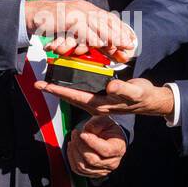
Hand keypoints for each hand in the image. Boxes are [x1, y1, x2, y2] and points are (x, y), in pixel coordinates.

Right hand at [25, 0, 135, 61]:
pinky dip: (92, 38)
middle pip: (106, 20)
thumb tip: (101, 45)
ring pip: (98, 24)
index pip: (107, 18)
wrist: (32, 15)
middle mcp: (84, 8)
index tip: (129, 39)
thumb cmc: (51, 23)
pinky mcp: (68, 18)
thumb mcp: (72, 27)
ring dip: (110, 36)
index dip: (120, 28)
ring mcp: (76, 12)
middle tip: (129, 44)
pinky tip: (99, 45)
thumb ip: (86, 33)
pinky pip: (83, 29)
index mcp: (86, 8)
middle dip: (119, 33)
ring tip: (120, 46)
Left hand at [35, 77, 173, 118]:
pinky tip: (68, 81)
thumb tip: (110, 86)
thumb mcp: (135, 91)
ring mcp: (98, 102)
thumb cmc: (143, 96)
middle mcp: (96, 105)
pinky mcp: (101, 98)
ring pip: (74, 96)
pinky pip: (82, 93)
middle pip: (69, 97)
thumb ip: (124, 89)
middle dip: (53, 90)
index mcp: (101, 104)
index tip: (43, 85)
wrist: (150, 101)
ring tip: (48, 82)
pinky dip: (72, 87)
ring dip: (61, 89)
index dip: (58, 90)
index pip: (74, 96)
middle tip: (37, 83)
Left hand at [67, 115, 126, 177]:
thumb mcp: (105, 121)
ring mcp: (103, 170)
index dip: (92, 143)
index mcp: (118, 148)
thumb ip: (96, 124)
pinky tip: (72, 148)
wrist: (109, 137)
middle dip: (80, 146)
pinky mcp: (93, 173)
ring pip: (83, 167)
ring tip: (73, 139)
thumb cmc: (107, 129)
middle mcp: (113, 163)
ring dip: (74, 152)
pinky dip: (71, 159)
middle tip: (75, 133)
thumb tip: (86, 131)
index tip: (82, 134)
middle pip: (93, 160)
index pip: (105, 150)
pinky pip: (78, 170)